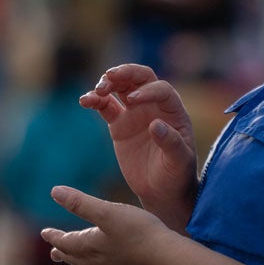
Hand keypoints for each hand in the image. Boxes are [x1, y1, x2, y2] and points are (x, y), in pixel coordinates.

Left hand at [40, 186, 173, 264]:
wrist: (167, 256)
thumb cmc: (138, 231)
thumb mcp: (107, 212)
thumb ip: (80, 203)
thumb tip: (54, 191)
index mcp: (92, 245)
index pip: (66, 242)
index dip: (55, 237)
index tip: (44, 233)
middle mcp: (101, 258)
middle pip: (76, 256)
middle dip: (64, 251)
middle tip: (53, 252)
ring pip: (91, 264)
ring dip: (79, 260)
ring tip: (74, 259)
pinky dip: (98, 264)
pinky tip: (107, 261)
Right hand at [79, 64, 196, 223]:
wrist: (162, 191)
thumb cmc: (177, 176)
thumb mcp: (179, 161)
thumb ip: (171, 143)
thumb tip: (155, 124)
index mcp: (173, 112)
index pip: (161, 89)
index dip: (147, 90)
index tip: (133, 100)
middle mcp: (154, 107)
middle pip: (140, 78)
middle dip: (125, 73)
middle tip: (109, 77)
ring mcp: (135, 114)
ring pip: (120, 87)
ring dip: (107, 83)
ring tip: (96, 93)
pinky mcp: (119, 124)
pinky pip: (105, 106)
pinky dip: (94, 100)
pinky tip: (84, 101)